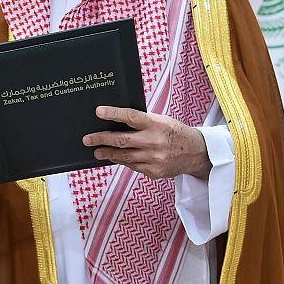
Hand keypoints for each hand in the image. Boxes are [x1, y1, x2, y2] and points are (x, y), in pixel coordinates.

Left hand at [82, 106, 210, 179]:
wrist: (197, 153)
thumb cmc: (174, 132)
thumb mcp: (161, 120)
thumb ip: (142, 122)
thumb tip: (115, 121)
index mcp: (156, 124)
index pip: (131, 117)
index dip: (114, 114)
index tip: (99, 112)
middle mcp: (154, 141)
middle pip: (122, 140)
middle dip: (101, 139)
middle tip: (87, 139)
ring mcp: (154, 158)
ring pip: (124, 156)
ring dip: (108, 154)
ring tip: (97, 151)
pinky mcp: (154, 171)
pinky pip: (132, 166)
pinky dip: (123, 161)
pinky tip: (116, 158)